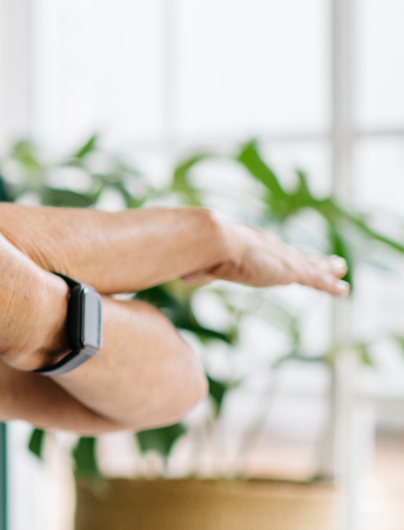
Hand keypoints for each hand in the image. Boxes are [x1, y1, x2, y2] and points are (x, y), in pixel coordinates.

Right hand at [185, 215, 348, 295]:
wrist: (210, 240)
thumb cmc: (199, 250)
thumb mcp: (200, 263)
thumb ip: (199, 269)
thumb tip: (186, 275)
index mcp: (247, 244)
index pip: (270, 251)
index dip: (282, 256)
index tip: (291, 257)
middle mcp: (267, 247)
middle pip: (295, 254)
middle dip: (311, 258)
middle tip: (327, 259)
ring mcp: (280, 258)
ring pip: (310, 264)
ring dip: (326, 268)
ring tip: (341, 268)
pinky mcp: (291, 270)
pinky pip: (316, 279)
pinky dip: (329, 284)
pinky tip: (343, 289)